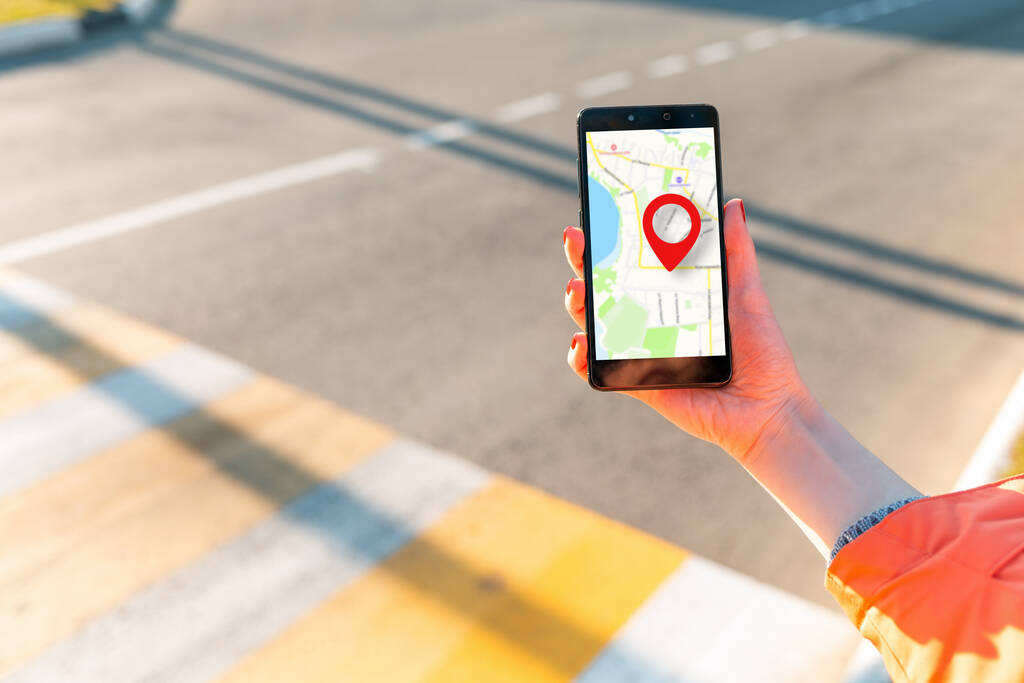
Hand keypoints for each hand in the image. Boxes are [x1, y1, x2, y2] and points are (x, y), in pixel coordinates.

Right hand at [564, 198, 811, 464]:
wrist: (767, 408)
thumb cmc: (761, 352)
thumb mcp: (747, 294)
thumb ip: (736, 252)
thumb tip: (732, 204)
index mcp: (671, 296)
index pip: (633, 261)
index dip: (611, 239)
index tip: (598, 213)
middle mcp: (648, 321)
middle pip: (604, 286)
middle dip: (583, 261)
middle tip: (576, 239)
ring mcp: (639, 352)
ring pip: (594, 324)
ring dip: (577, 304)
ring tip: (577, 288)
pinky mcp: (636, 383)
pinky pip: (598, 371)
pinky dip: (581, 358)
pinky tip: (582, 342)